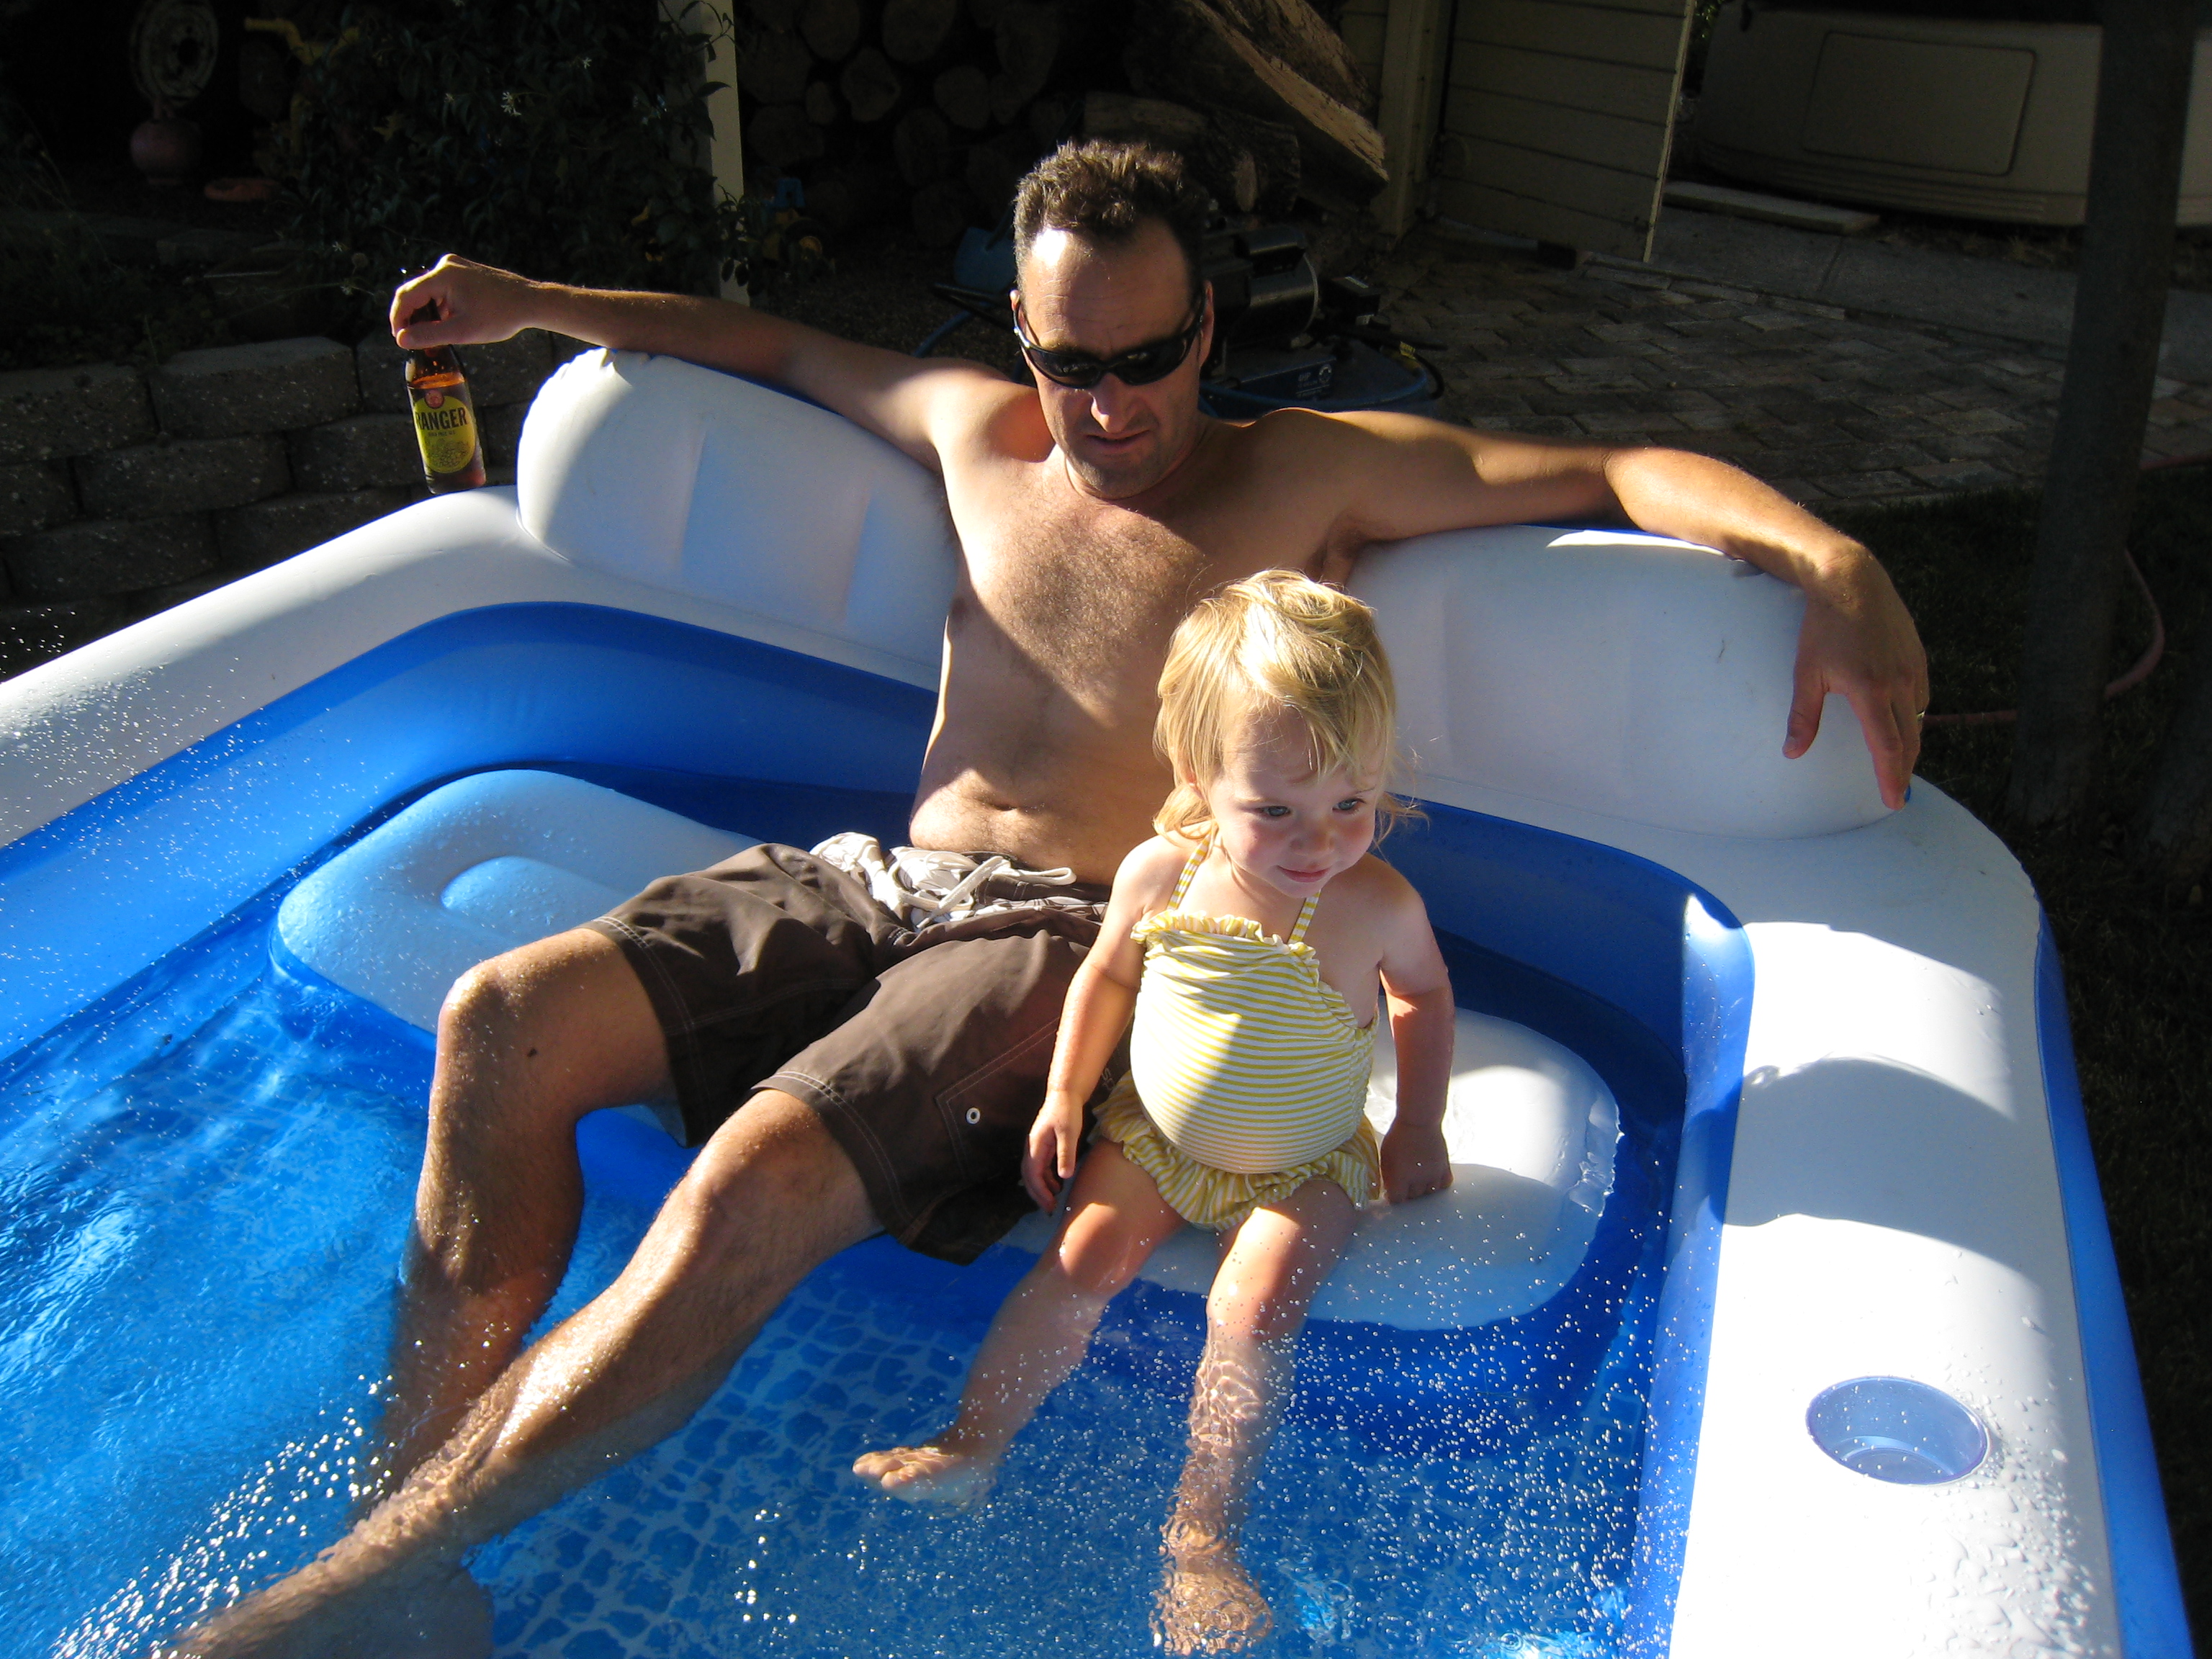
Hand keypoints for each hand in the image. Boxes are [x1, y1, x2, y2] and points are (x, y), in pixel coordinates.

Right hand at [389, 254, 538, 350]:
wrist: (531, 302)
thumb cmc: (501, 316)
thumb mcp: (462, 331)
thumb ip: (429, 335)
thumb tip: (401, 339)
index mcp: (442, 275)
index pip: (406, 295)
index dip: (398, 318)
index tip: (399, 339)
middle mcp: (446, 265)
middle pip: (415, 292)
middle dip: (412, 317)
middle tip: (412, 340)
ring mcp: (456, 267)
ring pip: (429, 292)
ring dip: (427, 313)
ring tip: (433, 336)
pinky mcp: (464, 272)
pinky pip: (442, 289)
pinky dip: (440, 307)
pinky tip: (449, 324)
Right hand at [1023, 1093, 1086, 1210]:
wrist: (1065, 1094)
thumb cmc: (1067, 1111)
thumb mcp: (1069, 1132)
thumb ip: (1066, 1153)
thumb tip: (1064, 1176)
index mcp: (1036, 1146)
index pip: (1033, 1174)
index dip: (1039, 1191)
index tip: (1049, 1204)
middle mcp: (1032, 1148)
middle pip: (1029, 1177)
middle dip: (1037, 1194)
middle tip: (1048, 1209)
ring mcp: (1037, 1147)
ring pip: (1034, 1173)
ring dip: (1041, 1188)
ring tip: (1052, 1201)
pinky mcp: (1043, 1145)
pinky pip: (1041, 1167)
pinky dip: (1046, 1179)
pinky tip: (1057, 1184)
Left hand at [1380, 1120, 1451, 1203]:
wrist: (1419, 1121)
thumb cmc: (1398, 1136)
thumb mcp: (1385, 1156)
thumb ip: (1387, 1175)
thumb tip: (1388, 1189)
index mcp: (1401, 1177)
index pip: (1397, 1200)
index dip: (1393, 1197)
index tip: (1391, 1192)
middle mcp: (1418, 1180)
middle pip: (1413, 1197)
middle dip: (1407, 1192)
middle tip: (1403, 1182)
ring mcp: (1434, 1175)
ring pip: (1429, 1193)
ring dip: (1422, 1189)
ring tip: (1416, 1179)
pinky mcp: (1445, 1167)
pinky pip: (1443, 1185)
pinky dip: (1437, 1184)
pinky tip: (1431, 1177)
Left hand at [1784, 550, 1928, 810]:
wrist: (1851, 580)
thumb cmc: (1822, 626)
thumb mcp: (1806, 672)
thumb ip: (1803, 716)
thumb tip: (1793, 753)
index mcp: (1871, 691)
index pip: (1888, 747)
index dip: (1892, 777)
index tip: (1893, 800)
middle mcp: (1899, 682)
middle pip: (1910, 739)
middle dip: (1905, 769)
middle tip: (1898, 792)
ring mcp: (1913, 668)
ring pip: (1918, 717)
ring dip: (1911, 742)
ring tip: (1900, 762)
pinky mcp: (1918, 655)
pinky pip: (1921, 695)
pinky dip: (1914, 714)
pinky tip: (1903, 721)